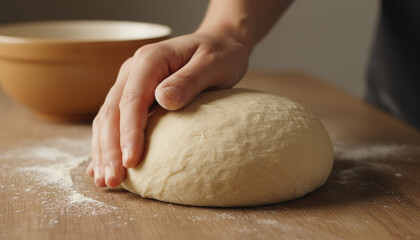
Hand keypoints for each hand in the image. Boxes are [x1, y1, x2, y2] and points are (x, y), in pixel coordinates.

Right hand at [85, 32, 250, 186]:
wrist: (219, 43)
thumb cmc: (220, 54)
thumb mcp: (213, 64)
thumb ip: (189, 80)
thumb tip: (163, 99)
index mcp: (150, 60)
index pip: (132, 100)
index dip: (129, 133)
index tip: (131, 161)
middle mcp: (133, 70)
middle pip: (113, 112)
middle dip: (110, 149)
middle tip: (113, 180)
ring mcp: (130, 82)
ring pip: (107, 119)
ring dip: (103, 150)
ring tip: (105, 180)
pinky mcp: (134, 94)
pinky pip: (114, 120)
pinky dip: (106, 143)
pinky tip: (100, 165)